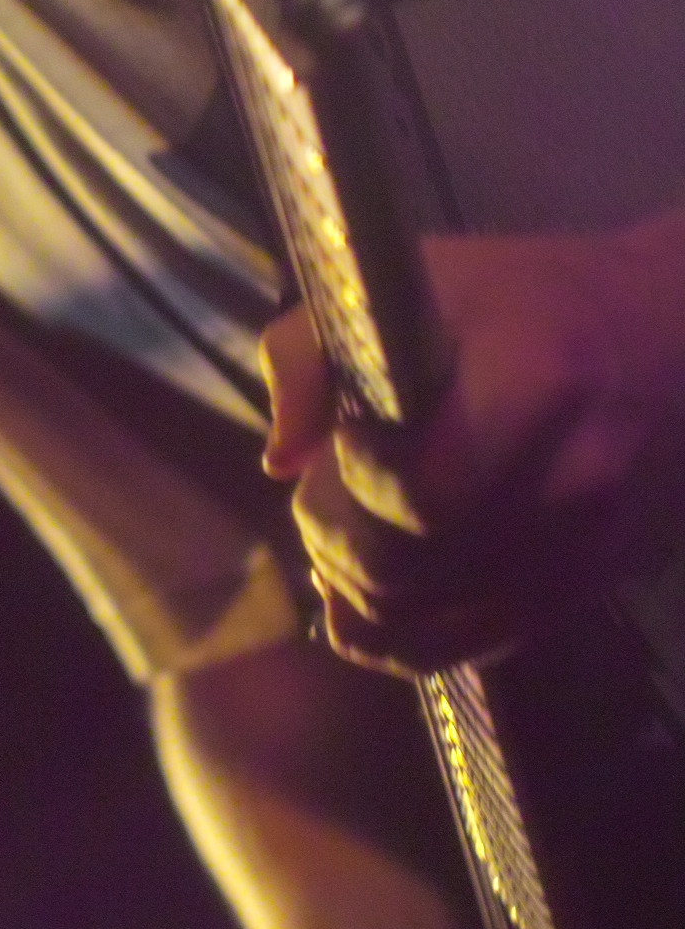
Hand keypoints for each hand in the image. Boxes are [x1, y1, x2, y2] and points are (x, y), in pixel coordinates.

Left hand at [261, 214, 684, 666]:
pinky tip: (382, 587)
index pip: (416, 496)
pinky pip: (468, 649)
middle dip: (338, 539)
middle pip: (408, 572)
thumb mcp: (414, 279)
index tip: (348, 439)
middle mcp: (572, 480)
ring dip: (360, 591)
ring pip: (425, 631)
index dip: (351, 482)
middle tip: (329, 494)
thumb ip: (316, 349)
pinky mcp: (590, 590)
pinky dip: (404, 632)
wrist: (668, 335)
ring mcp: (587, 548)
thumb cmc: (525, 297)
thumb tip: (282, 457)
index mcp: (535, 383)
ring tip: (352, 533)